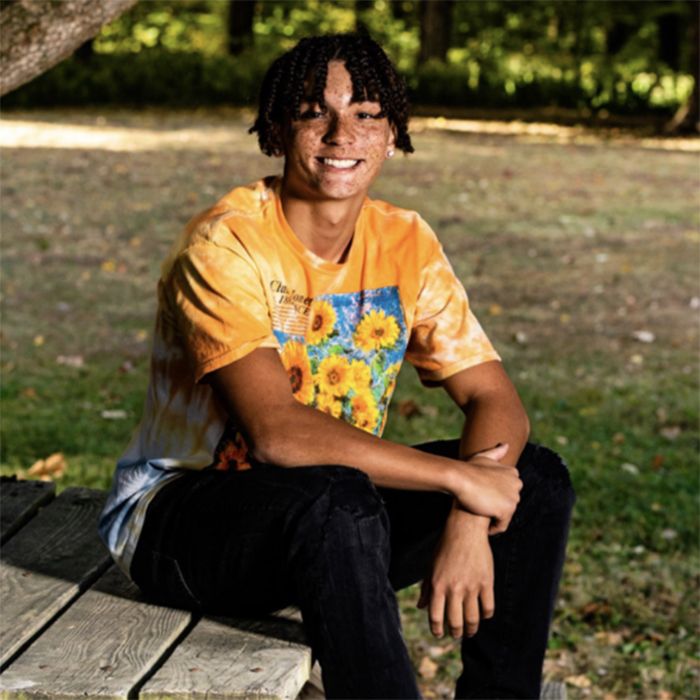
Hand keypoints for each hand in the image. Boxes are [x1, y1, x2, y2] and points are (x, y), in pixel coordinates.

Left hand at [417, 511, 493, 638]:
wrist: (465, 530)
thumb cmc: (446, 548)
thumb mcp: (431, 566)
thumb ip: (427, 588)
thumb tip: (420, 607)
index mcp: (438, 585)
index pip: (436, 617)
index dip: (436, 630)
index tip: (439, 634)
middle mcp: (454, 588)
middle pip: (455, 622)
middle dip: (455, 632)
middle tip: (456, 633)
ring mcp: (471, 586)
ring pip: (472, 619)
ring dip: (471, 630)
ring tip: (469, 631)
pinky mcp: (486, 582)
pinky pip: (488, 608)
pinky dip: (485, 616)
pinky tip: (482, 615)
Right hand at [451, 443, 521, 533]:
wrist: (459, 478)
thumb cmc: (468, 468)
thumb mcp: (483, 457)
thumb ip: (496, 453)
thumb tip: (506, 445)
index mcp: (513, 473)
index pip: (508, 492)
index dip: (494, 497)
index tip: (482, 498)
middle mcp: (517, 484)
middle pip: (508, 504)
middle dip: (496, 508)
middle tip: (479, 507)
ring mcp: (513, 497)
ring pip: (506, 516)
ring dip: (494, 518)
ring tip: (480, 516)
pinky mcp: (507, 509)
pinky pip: (502, 525)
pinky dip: (493, 528)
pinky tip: (483, 526)